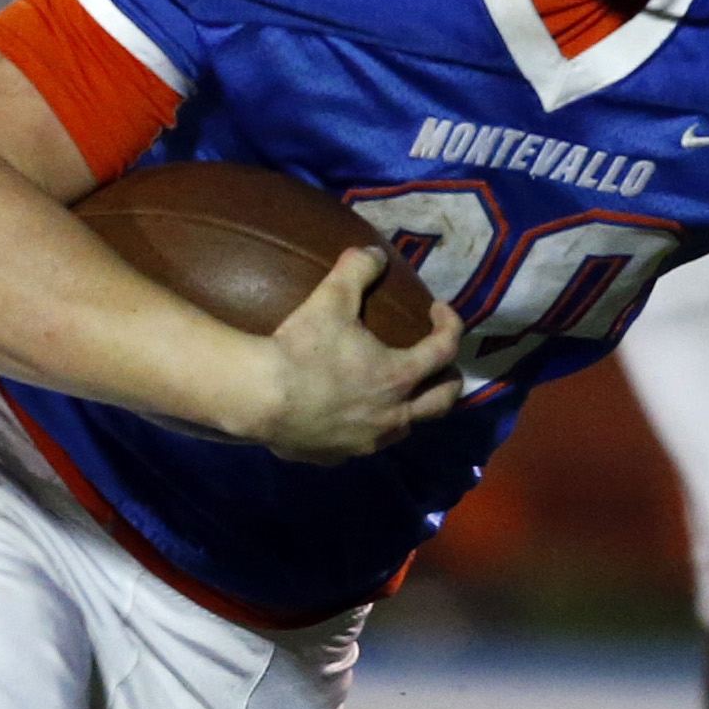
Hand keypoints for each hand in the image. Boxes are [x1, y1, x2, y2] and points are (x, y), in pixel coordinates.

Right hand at [233, 249, 462, 464]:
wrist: (257, 397)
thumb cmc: (300, 347)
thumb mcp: (331, 298)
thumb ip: (357, 269)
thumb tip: (374, 252)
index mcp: (399, 376)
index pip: (445, 350)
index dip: (450, 325)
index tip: (438, 310)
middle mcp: (392, 415)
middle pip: (442, 403)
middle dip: (448, 379)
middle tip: (436, 361)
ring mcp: (366, 442)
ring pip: (405, 428)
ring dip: (408, 408)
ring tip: (394, 391)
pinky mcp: (336, 456)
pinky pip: (361, 444)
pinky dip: (364, 427)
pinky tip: (346, 414)